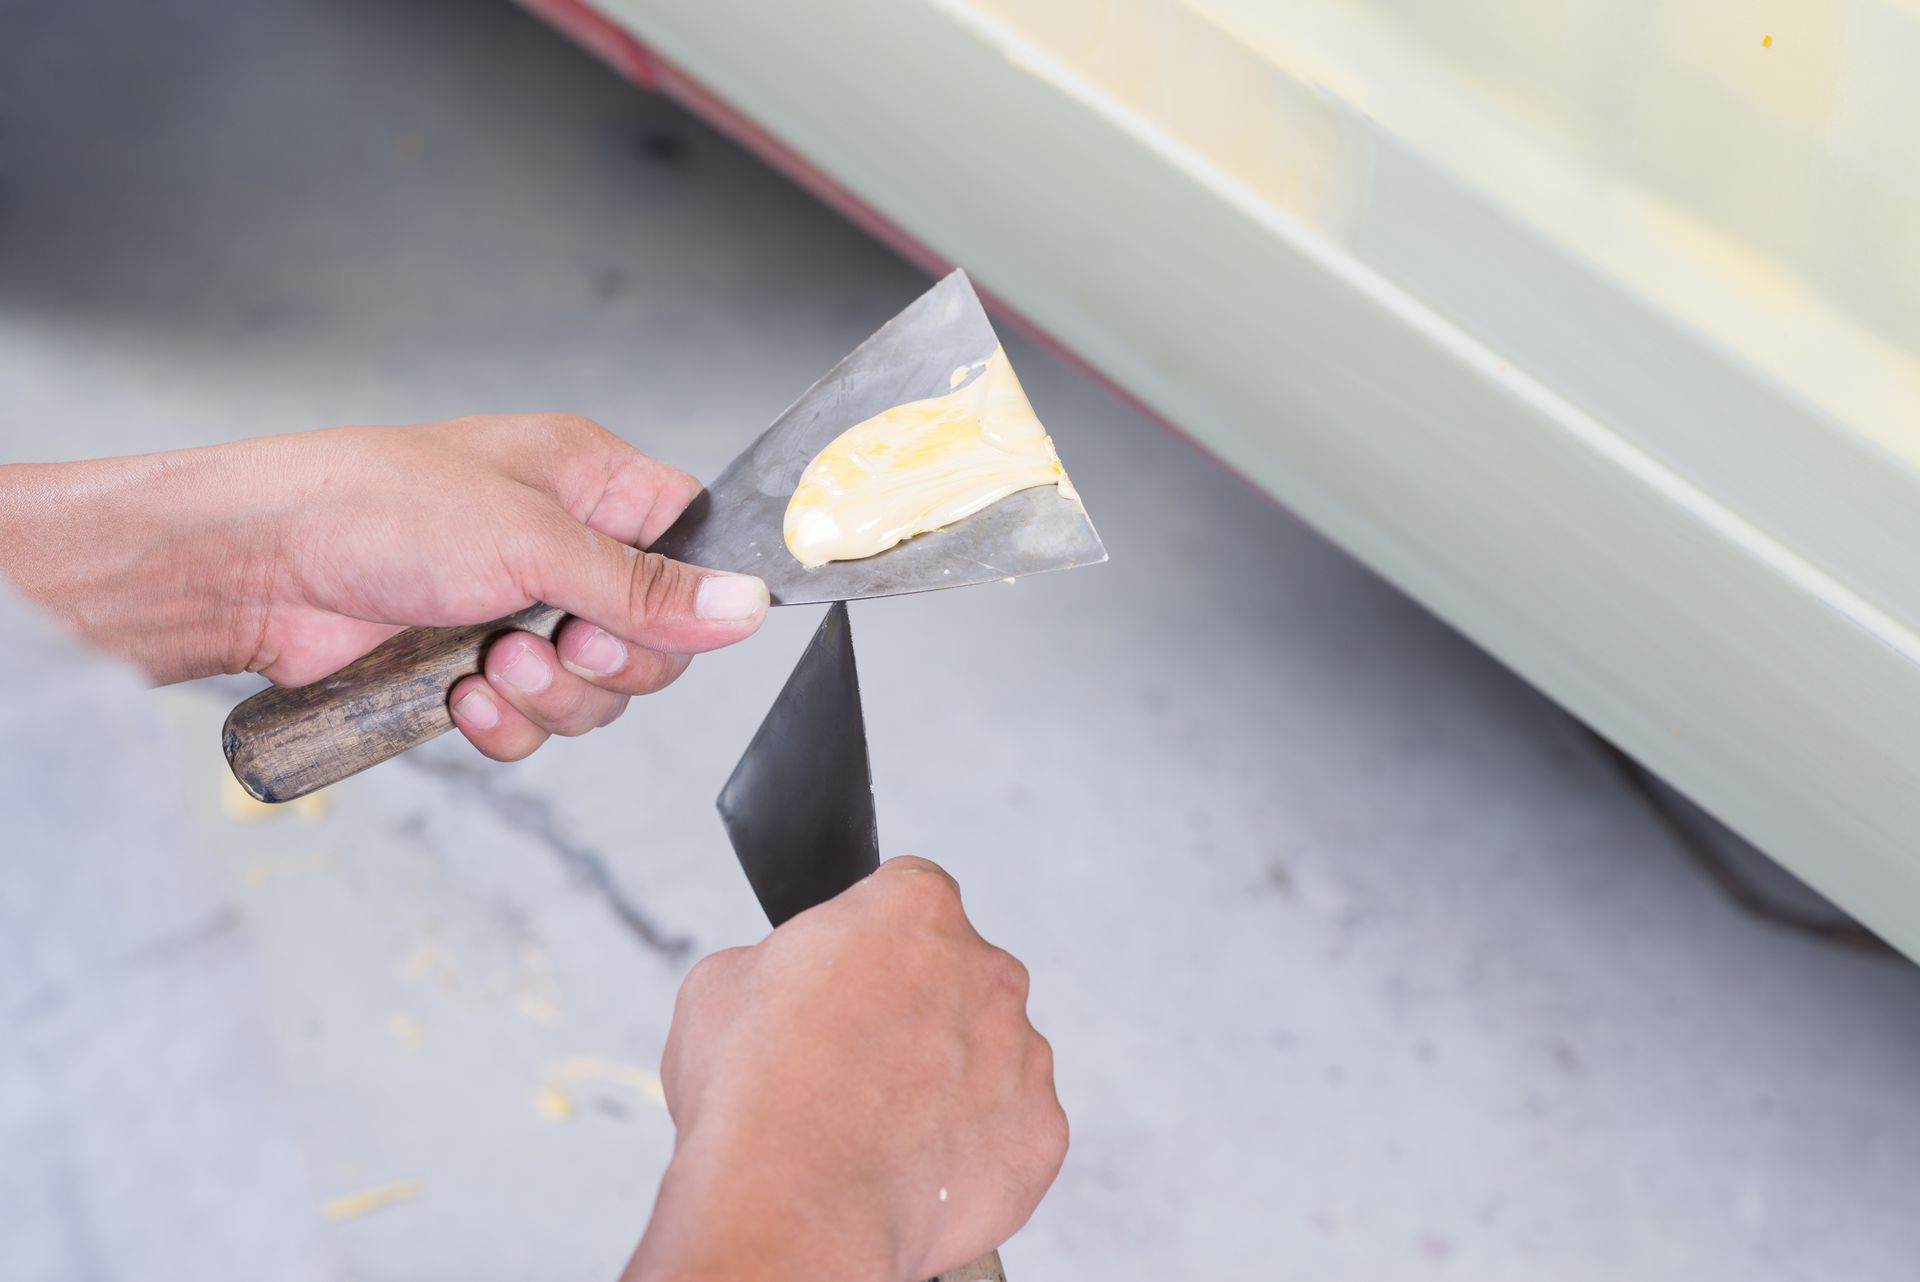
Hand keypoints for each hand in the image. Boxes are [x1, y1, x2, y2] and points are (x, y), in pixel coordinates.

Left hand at [0, 415, 766, 757]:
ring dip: (550, 699)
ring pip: (593, 693)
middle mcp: (563, 546)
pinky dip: (506, 726)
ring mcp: (517, 611)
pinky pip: (532, 724)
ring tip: (492, 668)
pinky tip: (460, 698)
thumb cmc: (377, 506)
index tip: (650, 622)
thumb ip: (645, 587)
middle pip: (652, 639)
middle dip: (605, 662)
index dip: (689, 597)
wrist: (258, 566)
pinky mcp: (472, 668)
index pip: (692, 544)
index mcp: (591, 483)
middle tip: (555, 645)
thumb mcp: (534, 541)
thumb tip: (745, 607)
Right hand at [626, 857, 1066, 1281]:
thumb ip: (782, 962)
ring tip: (878, 1131)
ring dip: (947, 1080)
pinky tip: (913, 1171)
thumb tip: (795, 984)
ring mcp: (1025, 1052)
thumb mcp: (721, 985)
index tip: (846, 981)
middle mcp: (988, 967)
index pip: (908, 896)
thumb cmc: (752, 1092)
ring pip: (988, 1054)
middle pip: (957, 975)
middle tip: (854, 1064)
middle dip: (915, 1010)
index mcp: (915, 908)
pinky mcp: (1041, 1132)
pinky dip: (973, 1150)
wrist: (794, 1208)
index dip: (870, 941)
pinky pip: (1010, 1130)